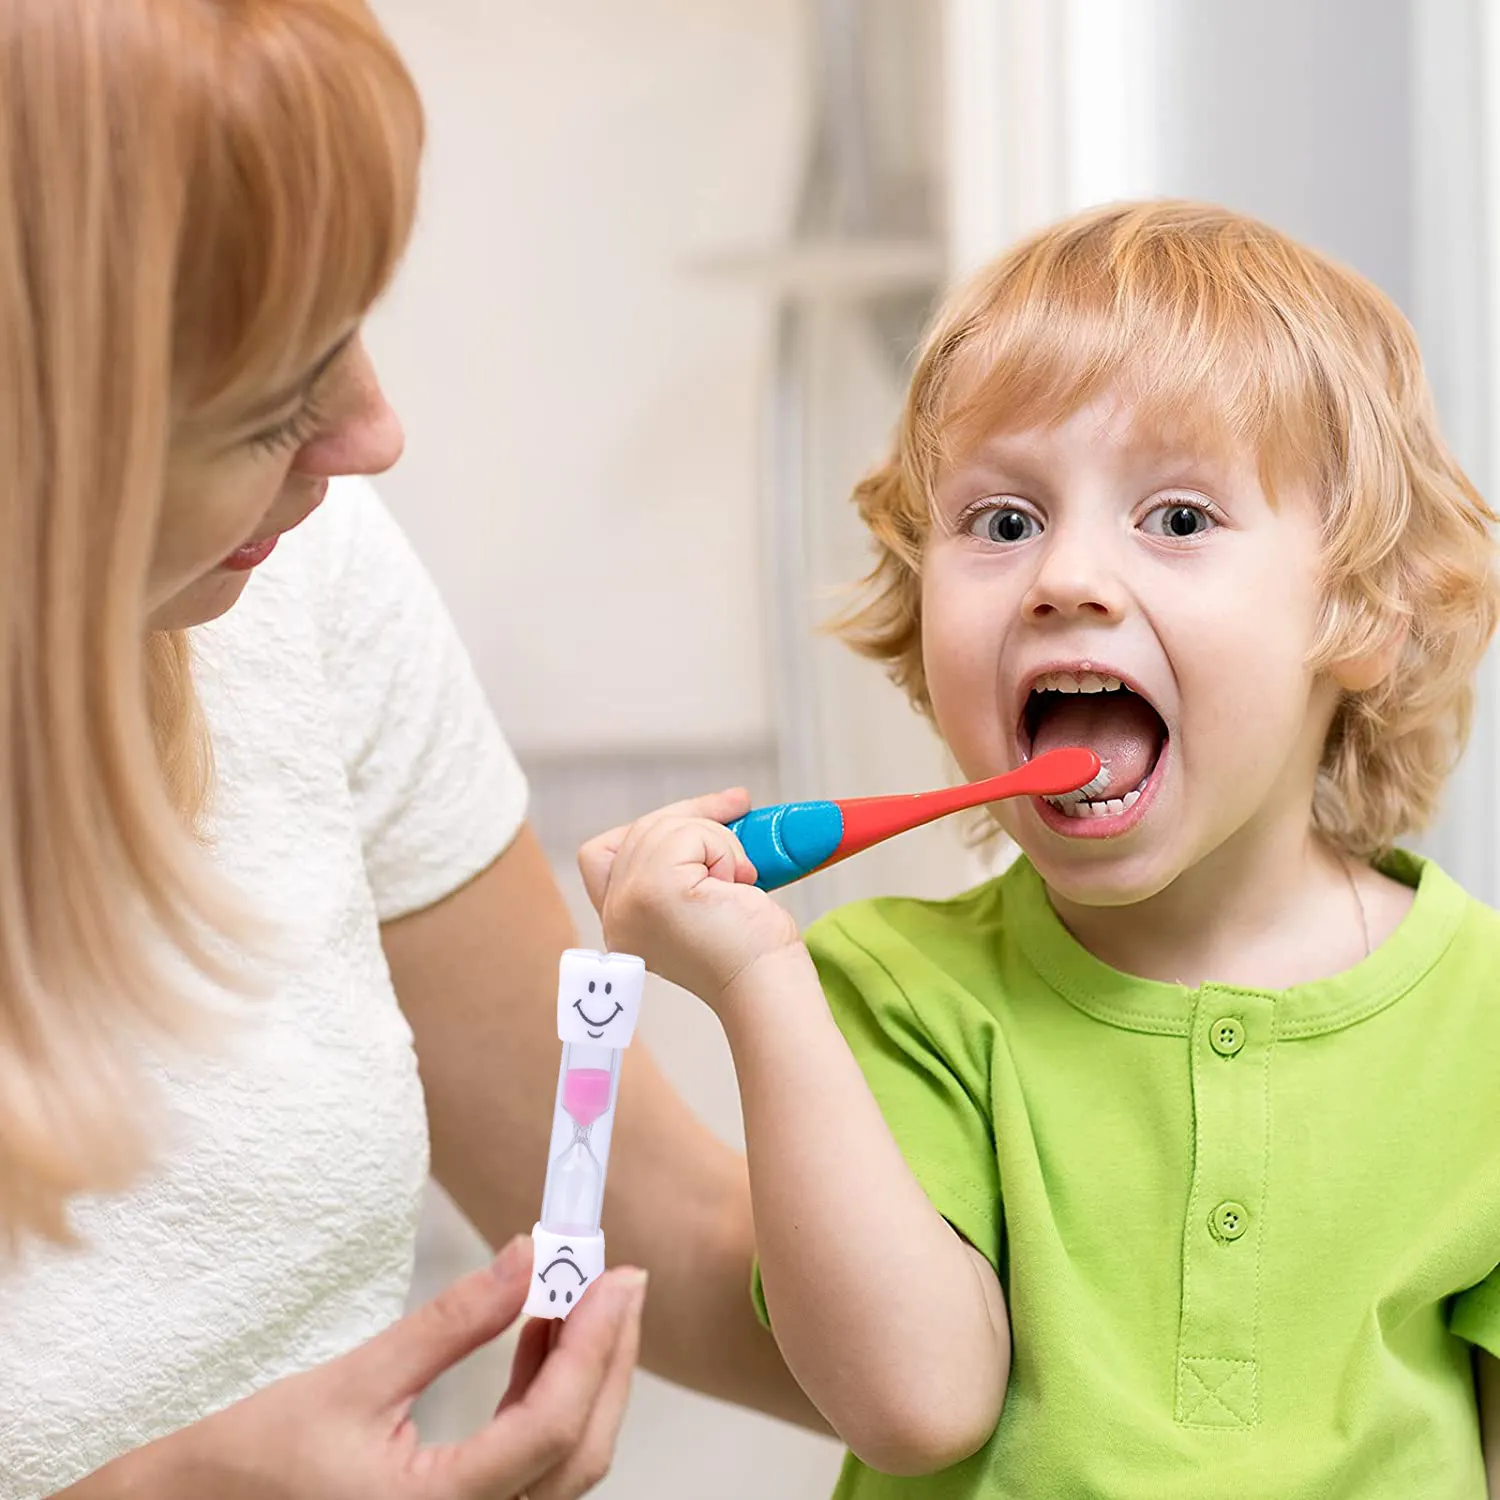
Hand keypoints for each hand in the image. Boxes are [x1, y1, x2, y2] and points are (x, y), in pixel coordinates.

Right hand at [74, 1235, 644, 1499]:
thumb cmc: (252, 1464)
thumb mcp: (355, 1380)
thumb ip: (452, 1323)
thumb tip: (527, 1257)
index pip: (550, 1427)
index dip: (596, 1345)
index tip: (619, 1276)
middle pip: (577, 1456)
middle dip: (608, 1361)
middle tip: (620, 1280)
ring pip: (564, 1469)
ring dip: (582, 1380)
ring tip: (580, 1296)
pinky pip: (531, 1472)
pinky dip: (547, 1406)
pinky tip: (540, 1343)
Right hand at [578, 789, 802, 1009]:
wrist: (768, 986)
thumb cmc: (750, 951)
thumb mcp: (698, 902)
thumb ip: (681, 869)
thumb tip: (718, 807)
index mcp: (622, 923)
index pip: (600, 856)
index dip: (641, 829)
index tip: (688, 823)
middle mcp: (616, 915)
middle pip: (641, 831)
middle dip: (694, 817)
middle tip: (738, 805)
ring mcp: (631, 901)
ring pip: (666, 827)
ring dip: (716, 838)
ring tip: (740, 877)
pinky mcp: (656, 890)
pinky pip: (687, 834)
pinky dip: (722, 846)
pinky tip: (738, 882)